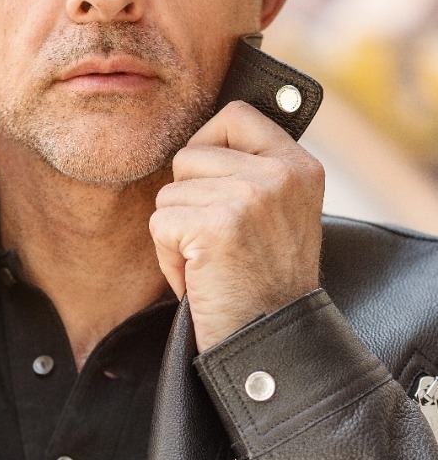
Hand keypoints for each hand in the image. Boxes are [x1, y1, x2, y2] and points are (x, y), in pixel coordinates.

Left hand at [150, 101, 323, 351]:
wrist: (276, 344)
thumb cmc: (266, 283)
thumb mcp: (281, 213)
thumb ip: (253, 171)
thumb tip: (200, 140)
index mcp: (299, 165)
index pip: (235, 115)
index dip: (208, 144)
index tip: (212, 185)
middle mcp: (279, 173)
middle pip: (189, 156)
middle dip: (189, 203)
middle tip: (218, 244)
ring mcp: (249, 197)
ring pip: (169, 193)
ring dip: (178, 235)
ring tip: (213, 264)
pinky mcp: (217, 226)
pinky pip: (160, 224)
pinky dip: (169, 259)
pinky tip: (201, 279)